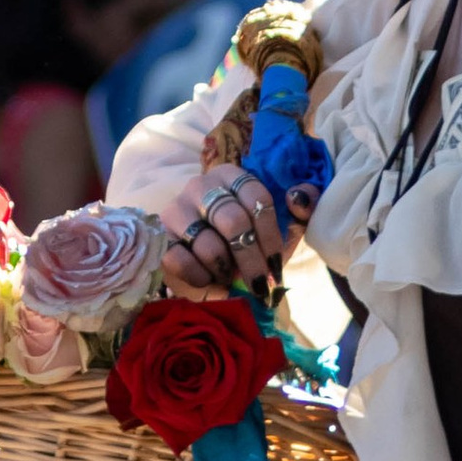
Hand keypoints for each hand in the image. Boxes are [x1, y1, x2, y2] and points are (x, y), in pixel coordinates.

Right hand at [160, 163, 304, 294]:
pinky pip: (181, 261)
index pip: (258, 198)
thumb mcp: (283, 227)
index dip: (271, 235)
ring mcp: (176, 210)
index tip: (276, 263)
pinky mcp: (160, 238)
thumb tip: (298, 196)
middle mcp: (200, 186)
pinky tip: (210, 281)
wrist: (216, 268)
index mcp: (232, 177)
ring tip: (231, 278)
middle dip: (251, 260)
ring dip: (225, 270)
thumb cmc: (252, 245)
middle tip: (259, 283)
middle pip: (233, 222)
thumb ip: (301, 208)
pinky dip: (201, 278)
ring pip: (208, 245)